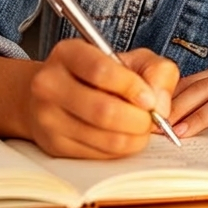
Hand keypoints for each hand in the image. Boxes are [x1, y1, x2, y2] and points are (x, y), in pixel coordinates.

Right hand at [26, 40, 179, 158]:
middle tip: (152, 120)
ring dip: (132, 138)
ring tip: (142, 129)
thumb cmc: (101, 74)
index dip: (131, 87)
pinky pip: (95, 154)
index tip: (150, 99)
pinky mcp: (52, 145)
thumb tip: (159, 106)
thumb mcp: (131, 59)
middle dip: (138, 119)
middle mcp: (49, 84)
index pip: (101, 71)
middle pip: (102, 110)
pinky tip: (124, 137)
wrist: (56, 93)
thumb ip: (156, 71)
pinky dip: (119, 150)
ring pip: (101, 136)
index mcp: (68, 53)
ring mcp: (47, 117)